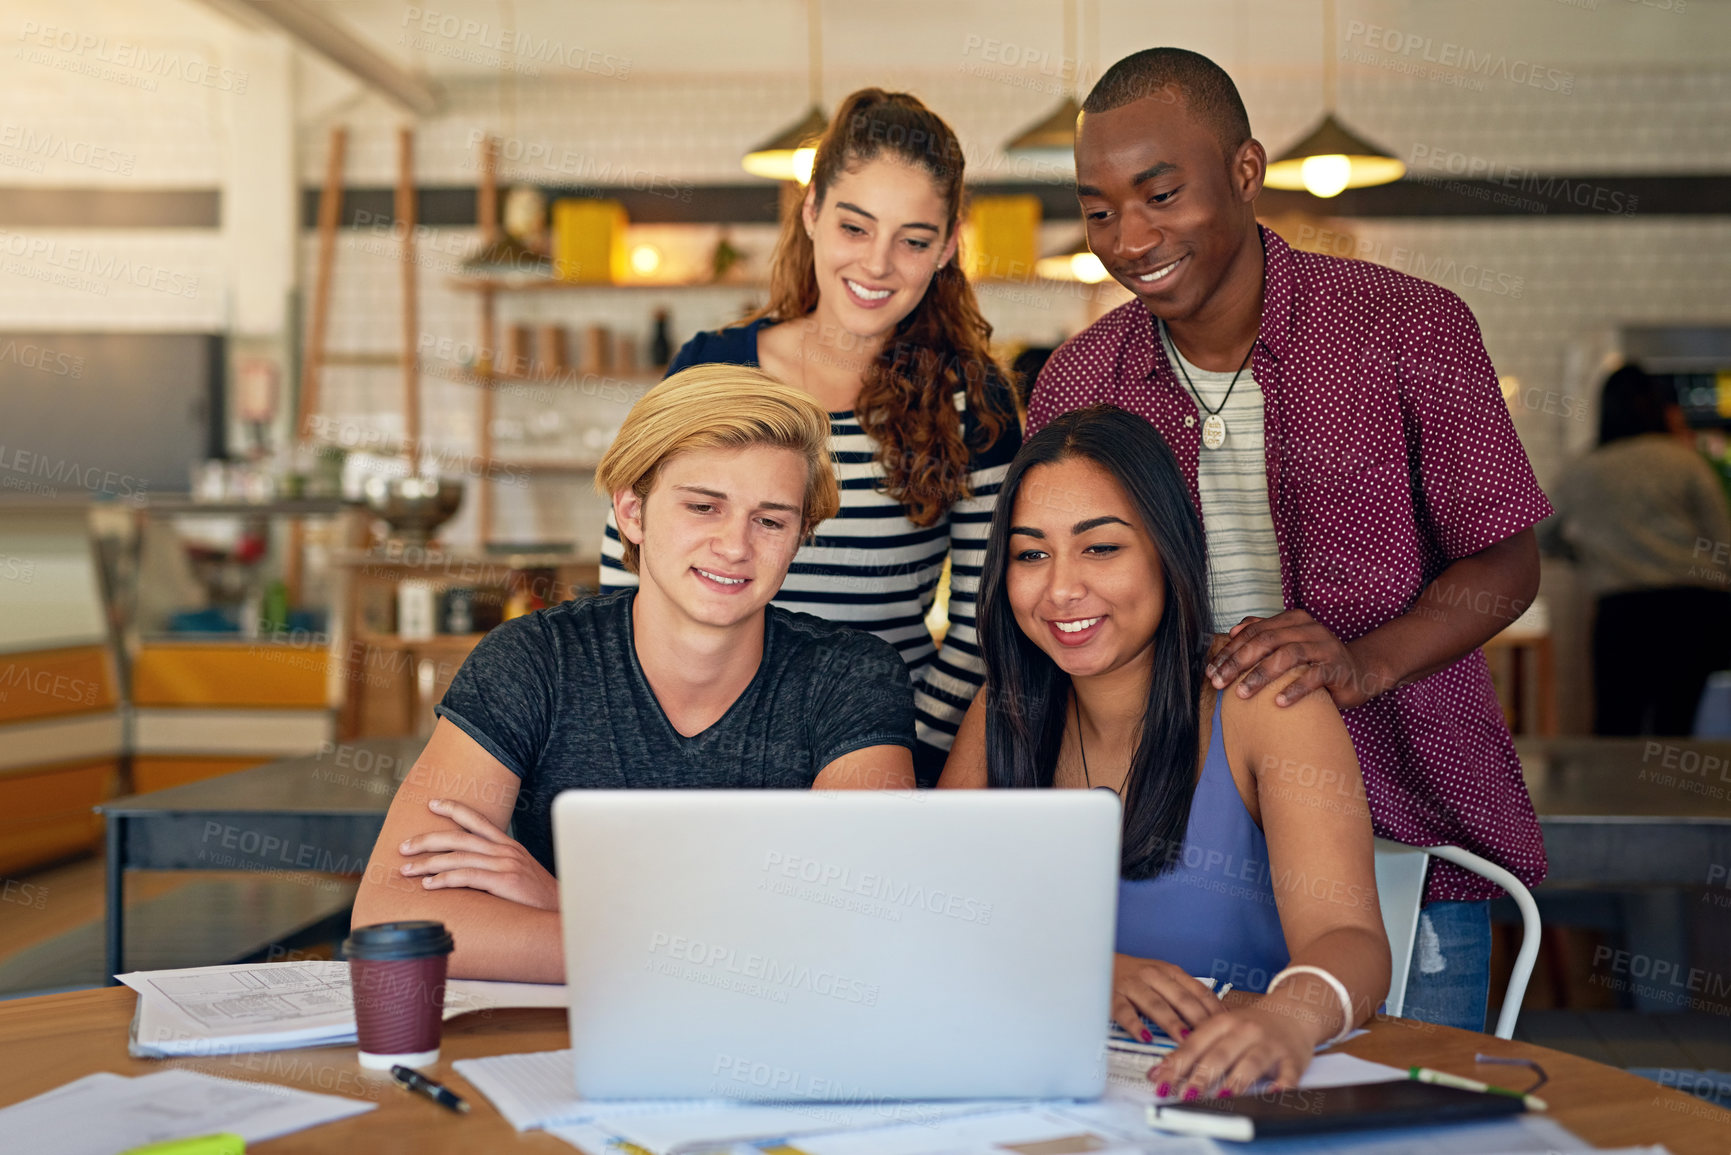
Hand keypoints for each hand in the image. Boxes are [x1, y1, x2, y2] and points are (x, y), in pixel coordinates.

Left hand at [397, 798, 557, 909]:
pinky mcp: (504, 882)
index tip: (432, 803)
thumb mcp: (520, 875)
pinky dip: (444, 879)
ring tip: (406, 870)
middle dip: (427, 839)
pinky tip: (429, 885)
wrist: (565, 913)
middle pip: (459, 836)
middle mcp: (506, 851)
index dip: (454, 808)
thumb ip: (498, 868)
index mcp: (509, 846)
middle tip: (403, 847)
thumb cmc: (539, 900)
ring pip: (458, 856)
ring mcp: (506, 864)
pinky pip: (467, 876)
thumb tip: (469, 872)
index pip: (477, 820)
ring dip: (427, 863)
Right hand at [1111, 955, 1226, 1043]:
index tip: (1227, 1028)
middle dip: (1197, 1019)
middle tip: (1211, 1039)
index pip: (1198, 990)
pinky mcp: (1111, 996)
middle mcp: (1152, 976)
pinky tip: (1144, 1037)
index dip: (1214, 1009)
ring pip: (1156, 1005)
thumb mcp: (1161, 978)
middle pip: (1180, 998)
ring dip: (1172, 1023)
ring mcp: (1131, 985)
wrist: (1096, 961)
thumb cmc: (1134, 977)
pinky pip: (1125, 1012)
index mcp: (1169, 972)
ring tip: (1184, 1040)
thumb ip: (1184, 994)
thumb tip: (1216, 1018)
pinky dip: (1135, 1025)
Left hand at [1146, 1004, 1313, 1100]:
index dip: (1176, 1064)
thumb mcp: (1219, 1029)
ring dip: (1235, 1082)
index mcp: (1221, 1023)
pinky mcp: (1292, 1059)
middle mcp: (1244, 1031)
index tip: (1160, 1082)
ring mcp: (1269, 1045)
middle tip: (1184, 1094)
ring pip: (1250, 1063)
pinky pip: (1288, 1074)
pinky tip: (1272, 1095)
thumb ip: (1193, 1049)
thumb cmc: (1250, 1024)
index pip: (1194, 1044)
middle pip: (1220, 1054)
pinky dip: (1281, 1086)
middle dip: (1201, 1076)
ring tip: (1220, 1098)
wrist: (1293, 1011)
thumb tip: (1159, 1073)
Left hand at [1206, 610, 1386, 708]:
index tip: (1211, 670)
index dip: (1230, 651)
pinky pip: (1314, 676)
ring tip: (1241, 694)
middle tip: (1218, 682)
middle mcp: (1308, 629)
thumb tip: (1232, 630)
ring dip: (1261, 675)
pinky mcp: (1337, 667)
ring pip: (1287, 656)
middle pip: (1265, 641)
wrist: (1359, 671)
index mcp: (1292, 620)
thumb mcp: (1289, 644)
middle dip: (1238, 662)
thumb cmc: (1316, 660)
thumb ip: (1263, 633)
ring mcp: (1324, 646)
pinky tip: (1277, 702)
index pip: (1253, 632)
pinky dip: (1294, 688)